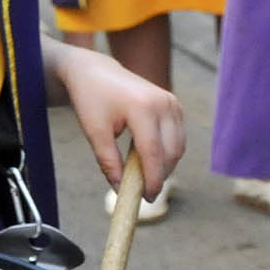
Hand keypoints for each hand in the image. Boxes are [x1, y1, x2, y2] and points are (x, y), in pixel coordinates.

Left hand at [50, 43, 184, 199]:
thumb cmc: (91, 99)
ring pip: (178, 146)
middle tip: (144, 192)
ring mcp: (172, 103)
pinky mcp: (174, 104)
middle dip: (160, 175)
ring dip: (165, 165)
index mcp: (143, 108)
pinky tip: (149, 160)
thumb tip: (120, 189)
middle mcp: (164, 103)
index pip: (153, 153)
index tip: (145, 197)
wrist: (94, 71)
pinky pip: (177, 136)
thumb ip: (108, 161)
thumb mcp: (94, 132)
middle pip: (171, 152)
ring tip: (145, 177)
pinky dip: (167, 152)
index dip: (152, 179)